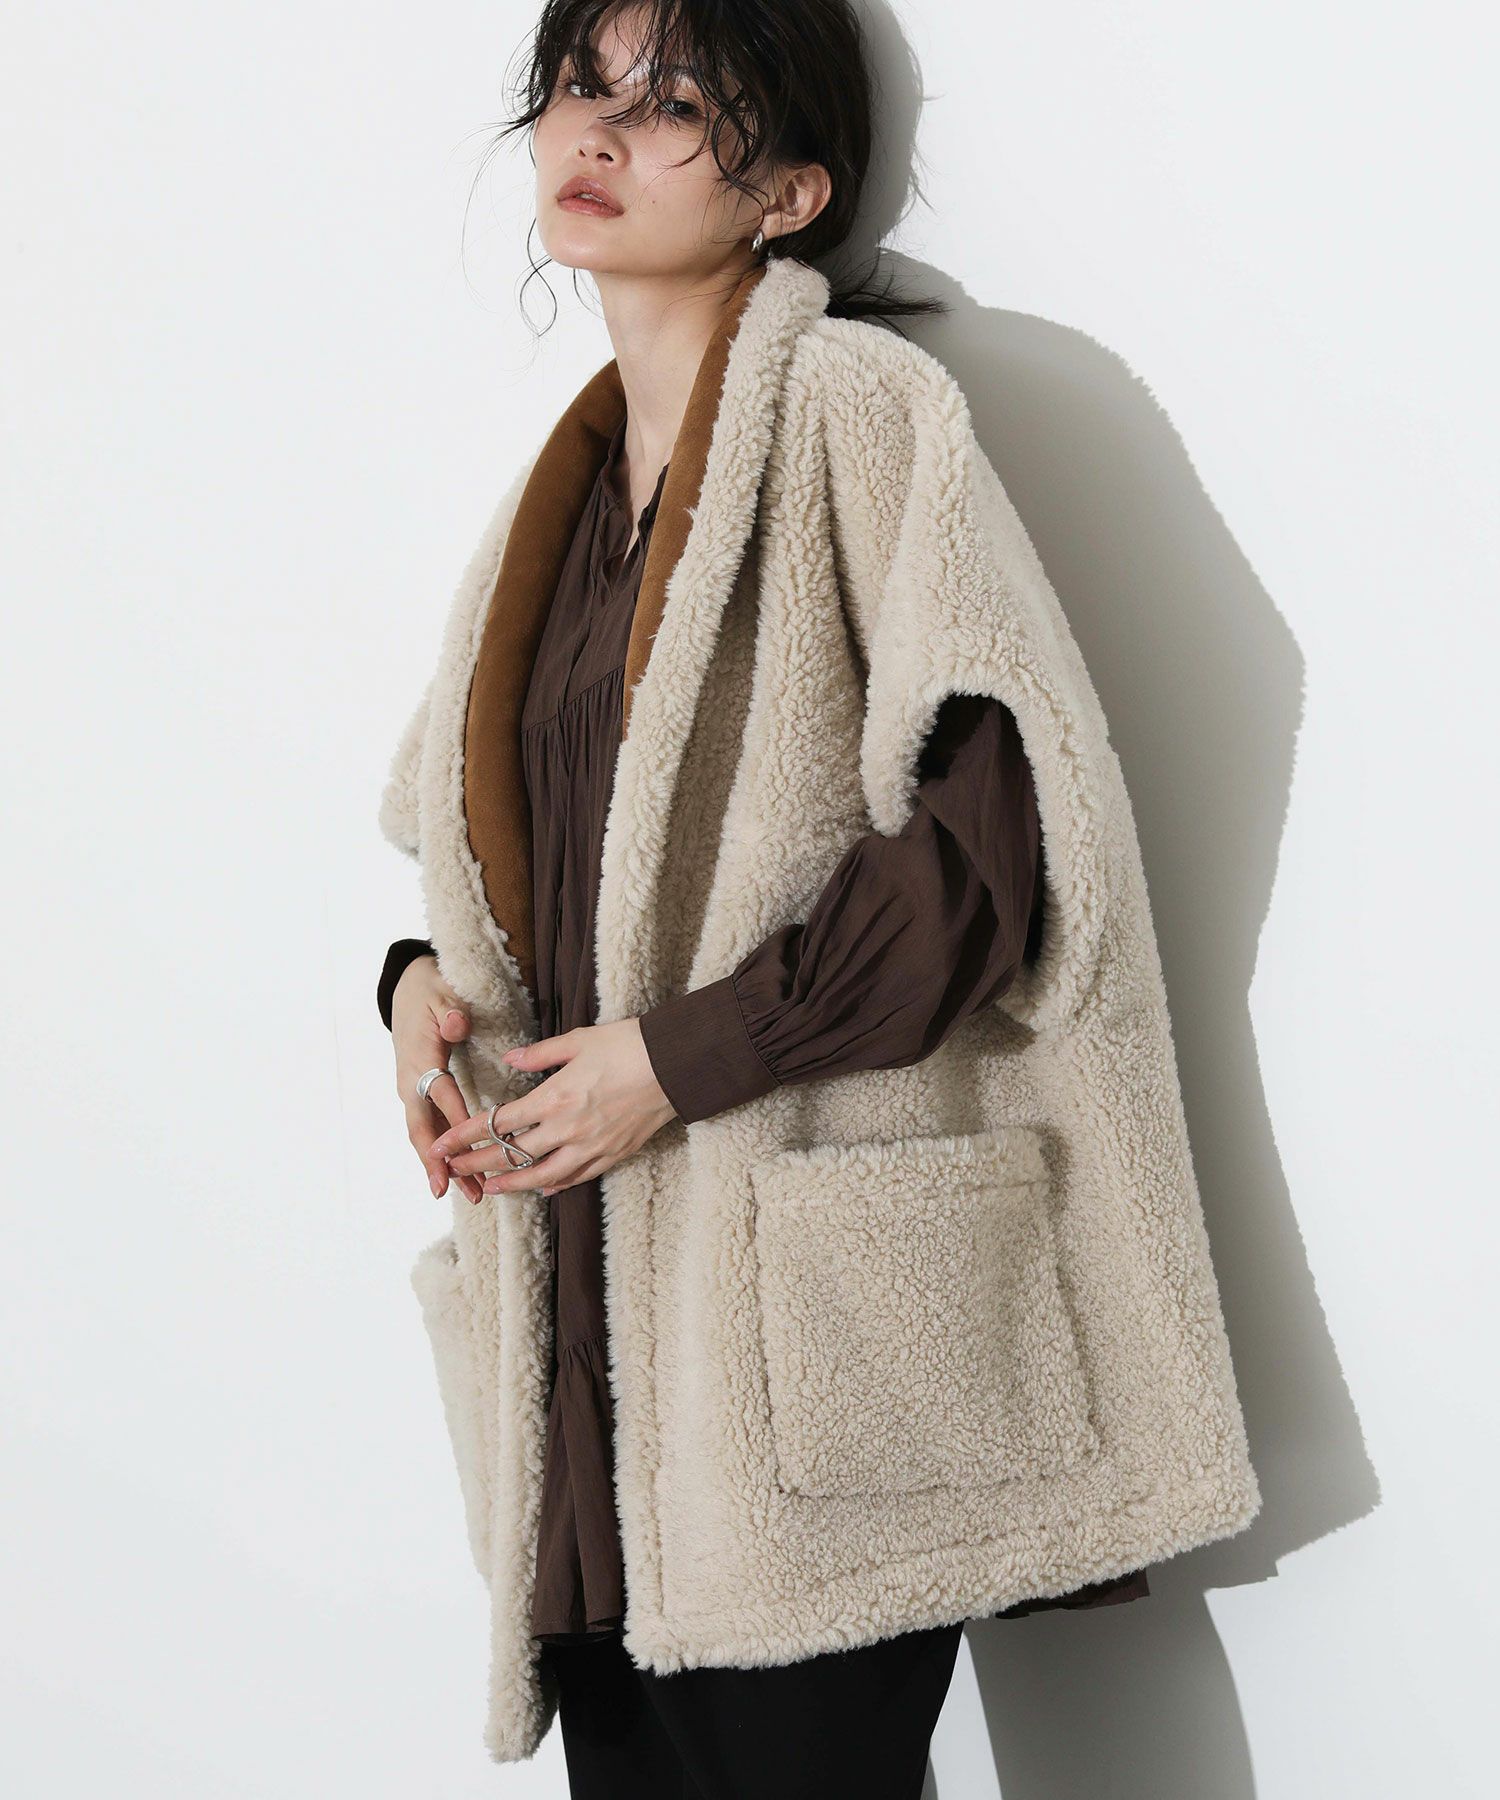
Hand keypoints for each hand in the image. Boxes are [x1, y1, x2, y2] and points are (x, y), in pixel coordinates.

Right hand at [390, 954, 483, 1203]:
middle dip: (439, 1162)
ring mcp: (412, 1093)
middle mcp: (410, 1082)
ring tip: (470, 1194)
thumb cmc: (430, 993)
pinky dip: (444, 1154)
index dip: (456, 1118)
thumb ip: (450, 1011)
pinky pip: (430, 1130)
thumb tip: (456, 1024)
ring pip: (427, 1136)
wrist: (407, 992)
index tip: (472, 1145)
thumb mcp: (441, 993)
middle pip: (423, 1128)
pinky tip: (461, 1176)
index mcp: (419, 1058)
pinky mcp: (419, 1097)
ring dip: (445, 1167)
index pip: (440, 1093)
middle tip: (454, 1191)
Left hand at [430, 1017, 676, 1200]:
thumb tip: (510, 1059)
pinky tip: (541, 1188)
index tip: (442, 1145)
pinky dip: (555, 1184)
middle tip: (452, 1171)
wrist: (675, 1065)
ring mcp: (590, 1146)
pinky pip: (577, 1177)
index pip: (497, 1123)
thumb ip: (539, 1054)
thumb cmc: (627, 1045)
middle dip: (477, 1163)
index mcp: (554, 1098)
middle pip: (512, 1154)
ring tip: (489, 1188)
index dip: (465, 1136)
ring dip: (511, 1184)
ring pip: (541, 1176)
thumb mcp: (578, 1040)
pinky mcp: (612, 1155)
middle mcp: (567, 1129)